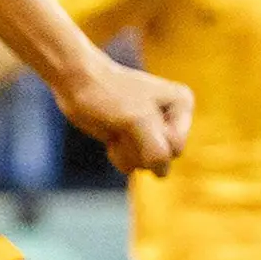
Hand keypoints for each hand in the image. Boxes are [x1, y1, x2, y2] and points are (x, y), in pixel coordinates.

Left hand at [57, 56, 194, 175]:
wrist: (77, 84)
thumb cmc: (108, 95)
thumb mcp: (137, 121)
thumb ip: (158, 152)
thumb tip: (162, 175)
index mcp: (183, 104)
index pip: (175, 147)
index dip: (150, 137)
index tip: (134, 112)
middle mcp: (174, 119)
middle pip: (163, 158)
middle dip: (137, 146)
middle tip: (123, 122)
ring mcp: (154, 132)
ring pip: (147, 165)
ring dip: (125, 151)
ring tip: (117, 127)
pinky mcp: (135, 141)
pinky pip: (132, 165)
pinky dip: (117, 155)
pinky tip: (112, 135)